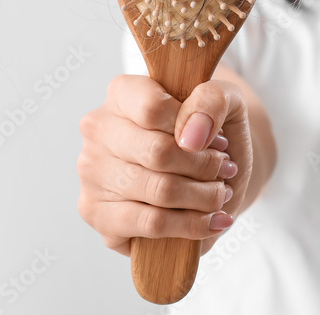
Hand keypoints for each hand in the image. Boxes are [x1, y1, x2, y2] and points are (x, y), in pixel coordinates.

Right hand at [76, 75, 254, 256]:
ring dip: (204, 197)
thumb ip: (214, 100)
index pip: (152, 108)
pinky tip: (213, 220)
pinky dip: (191, 225)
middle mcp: (98, 130)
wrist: (208, 172)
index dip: (193, 126)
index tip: (219, 140)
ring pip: (159, 191)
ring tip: (221, 194)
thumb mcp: (227, 101)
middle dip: (205, 167)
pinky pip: (150, 224)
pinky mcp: (97, 214)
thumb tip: (191, 136)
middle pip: (158, 153)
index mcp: (123, 93)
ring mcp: (92, 173)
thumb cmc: (211, 131)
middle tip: (226, 170)